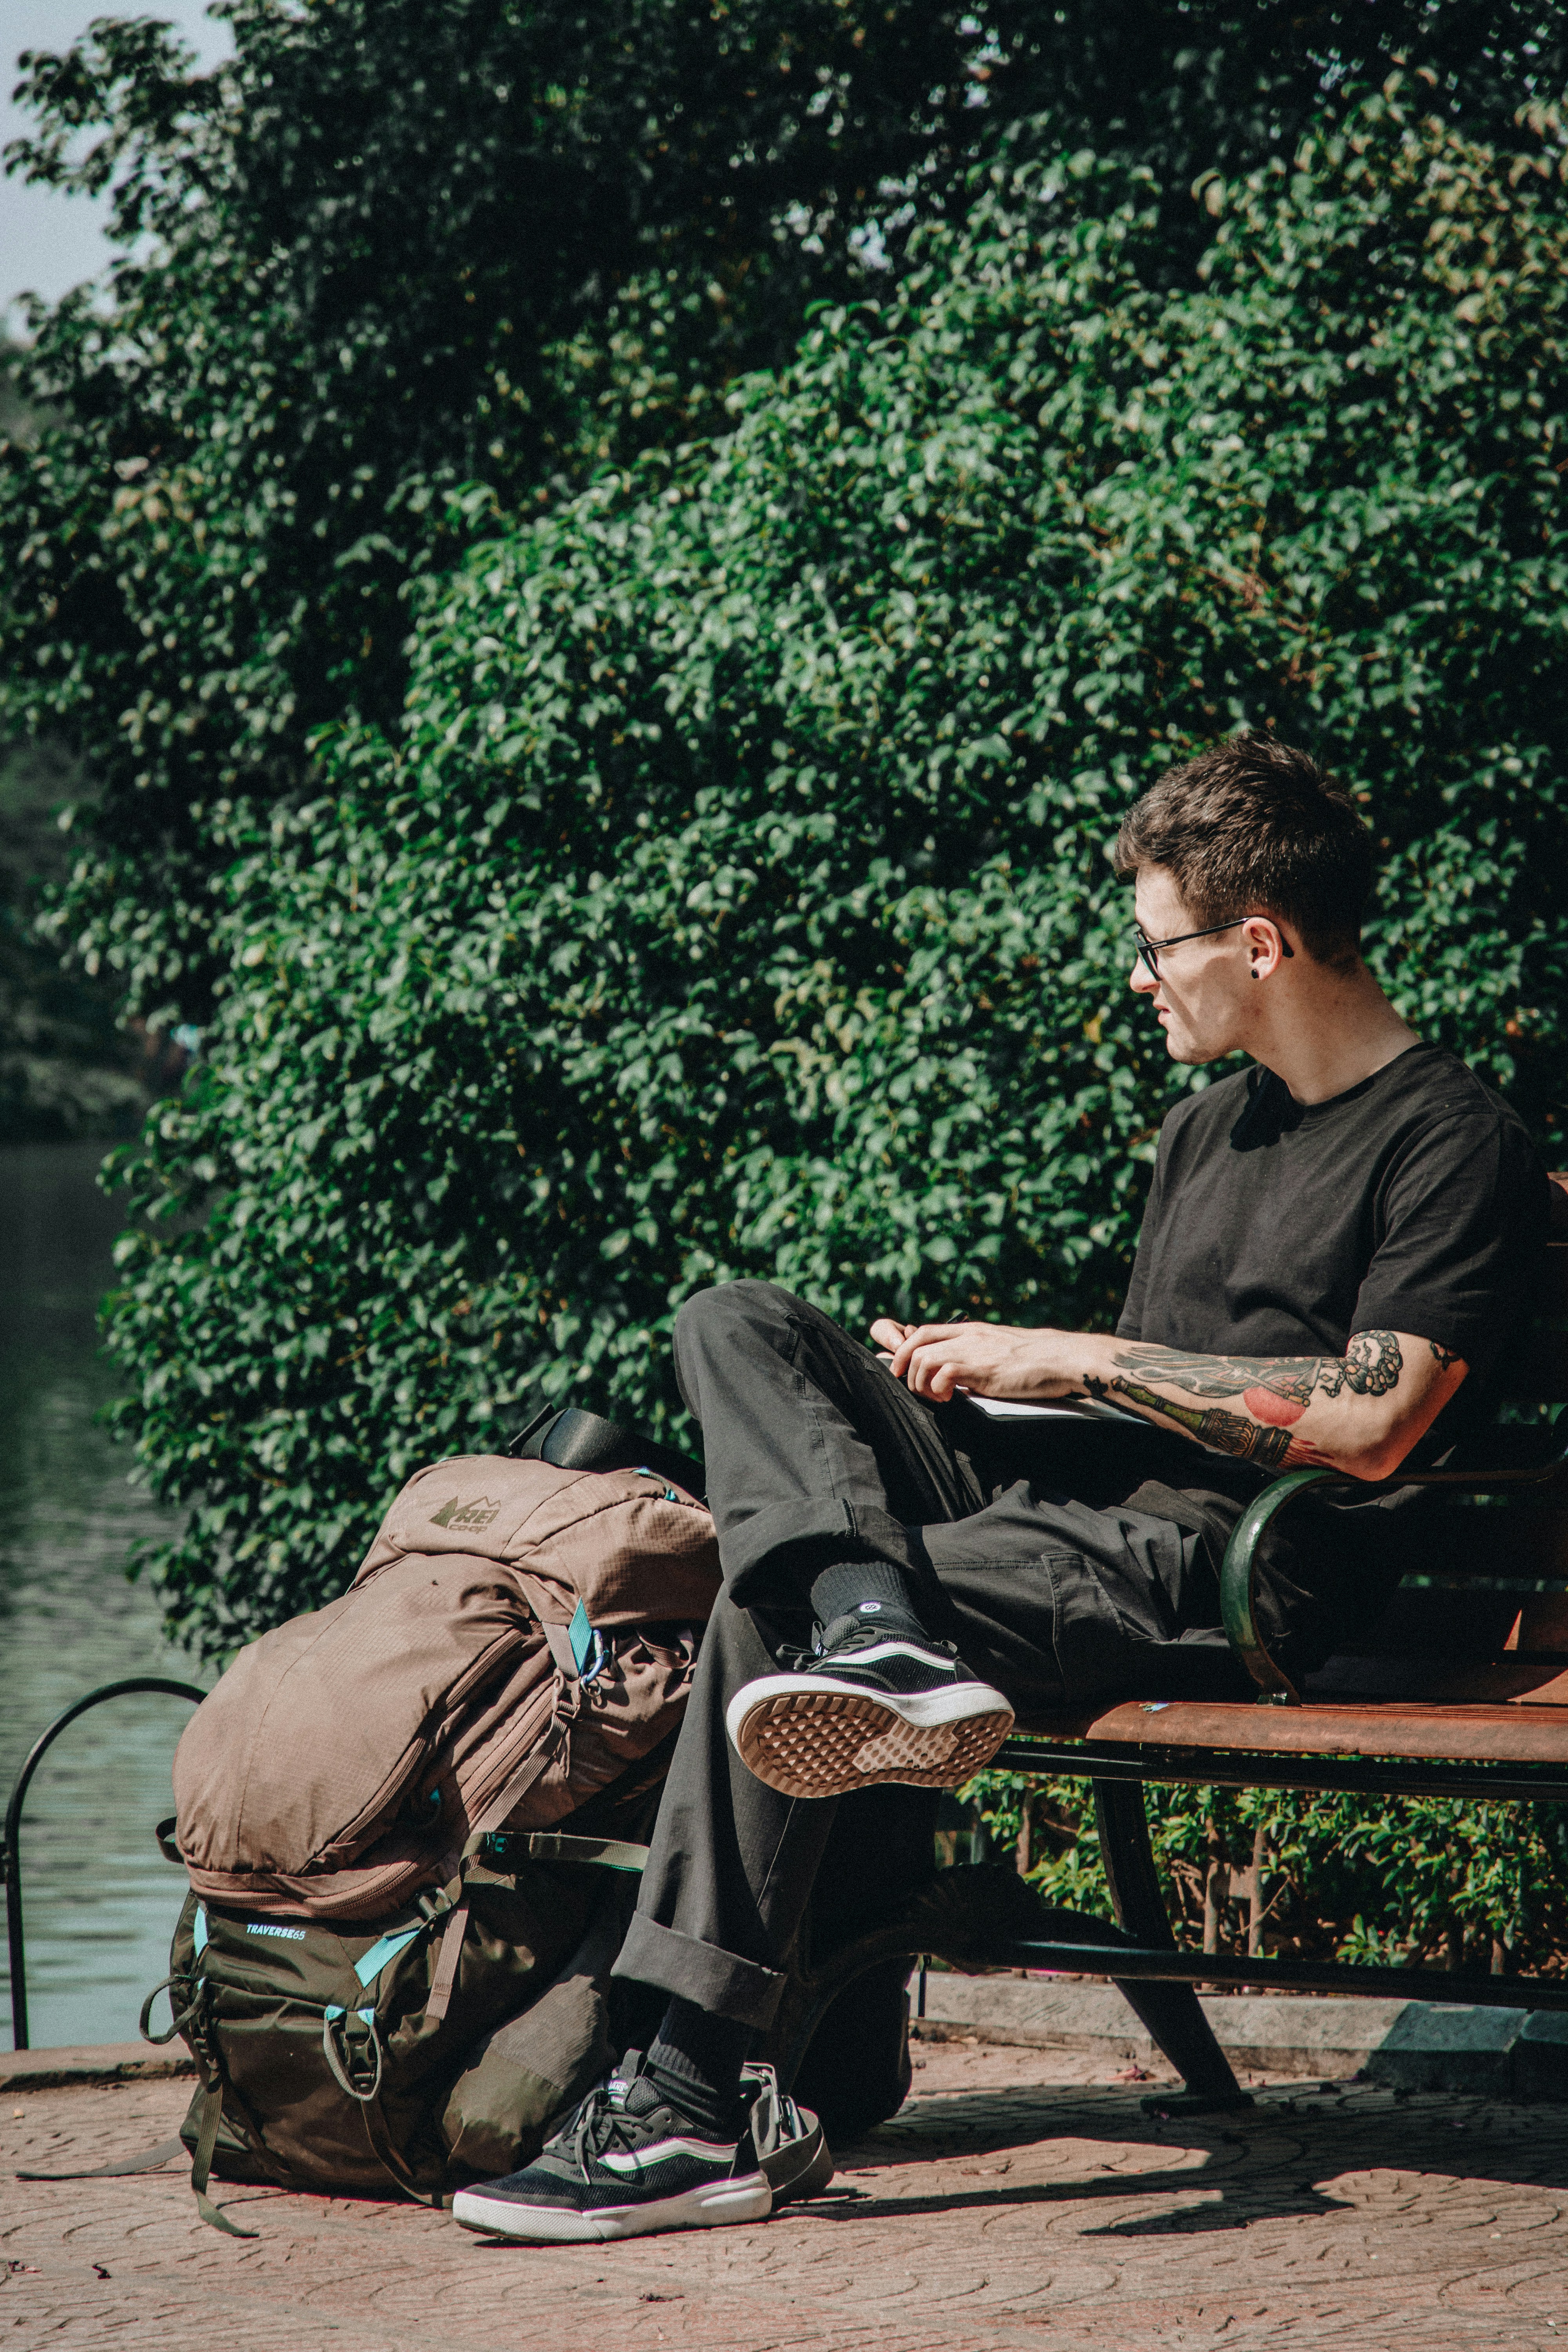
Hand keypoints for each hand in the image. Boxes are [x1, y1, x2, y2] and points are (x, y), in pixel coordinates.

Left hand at [868, 1317, 1084, 1403]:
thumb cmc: (1036, 1360)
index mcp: (971, 1330)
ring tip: (938, 1397)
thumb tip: (962, 1373)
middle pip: (916, 1343)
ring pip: (923, 1359)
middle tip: (914, 1389)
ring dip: (921, 1382)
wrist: (1061, 1358)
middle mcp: (968, 1336)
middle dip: (904, 1368)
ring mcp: (973, 1351)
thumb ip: (978, 1354)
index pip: (924, 1331)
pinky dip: (938, 1389)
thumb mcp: (1000, 1349)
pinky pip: (943, 1374)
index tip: (900, 1370)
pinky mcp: (981, 1369)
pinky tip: (951, 1400)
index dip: (904, 1350)